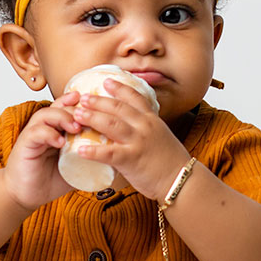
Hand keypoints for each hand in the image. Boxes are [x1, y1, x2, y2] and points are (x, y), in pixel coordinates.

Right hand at [1, 93, 89, 210]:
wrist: (27, 195)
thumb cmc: (51, 180)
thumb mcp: (77, 166)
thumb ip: (91, 158)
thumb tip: (116, 157)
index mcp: (57, 129)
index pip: (68, 108)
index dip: (81, 103)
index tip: (95, 102)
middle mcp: (44, 127)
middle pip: (59, 106)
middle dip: (75, 108)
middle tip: (89, 116)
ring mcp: (33, 134)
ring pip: (46, 114)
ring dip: (62, 118)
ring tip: (76, 128)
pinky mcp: (25, 144)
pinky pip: (36, 132)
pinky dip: (48, 134)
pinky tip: (60, 142)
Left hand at [68, 80, 189, 197]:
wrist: (182, 180)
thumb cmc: (171, 162)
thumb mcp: (161, 137)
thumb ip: (146, 130)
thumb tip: (131, 127)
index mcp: (151, 120)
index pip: (135, 97)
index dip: (119, 88)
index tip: (106, 81)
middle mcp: (144, 126)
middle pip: (118, 107)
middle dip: (98, 101)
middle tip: (83, 98)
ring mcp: (138, 141)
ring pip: (111, 124)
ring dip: (92, 117)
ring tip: (77, 114)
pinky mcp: (132, 159)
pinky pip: (109, 153)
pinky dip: (93, 151)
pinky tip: (80, 150)